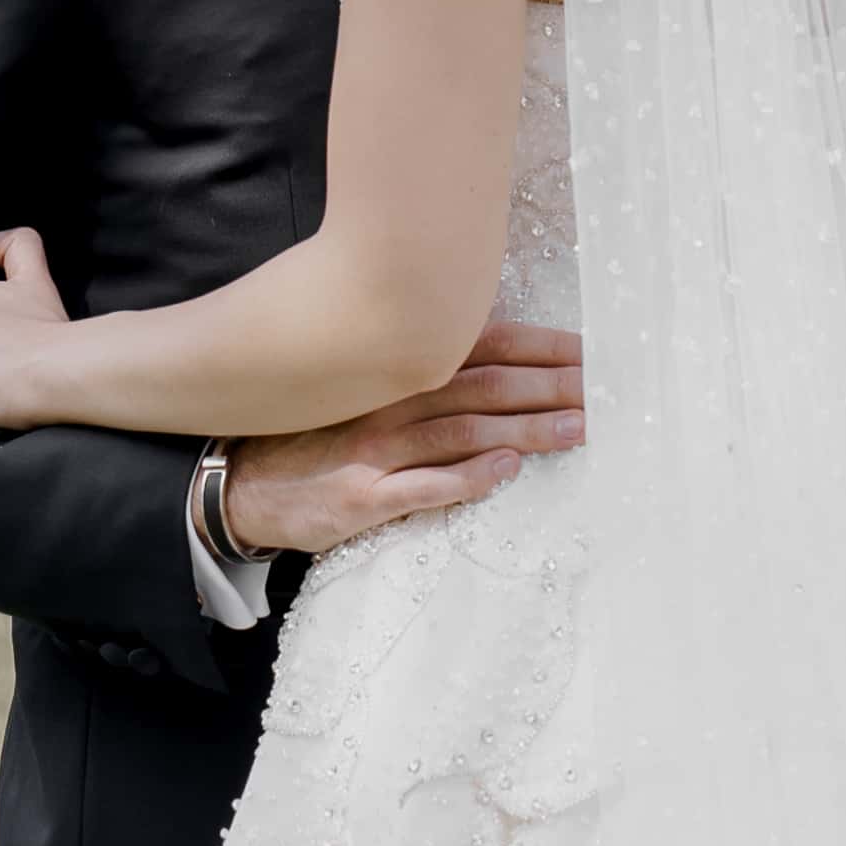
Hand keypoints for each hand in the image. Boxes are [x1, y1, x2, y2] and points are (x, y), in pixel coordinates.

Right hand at [222, 322, 584, 555]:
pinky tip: (506, 472)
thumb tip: (500, 364)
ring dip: (525, 430)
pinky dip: (467, 478)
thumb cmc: (315, 435)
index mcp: (398, 370)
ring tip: (577, 429)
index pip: (483, 347)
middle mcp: (391, 400)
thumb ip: (424, 376)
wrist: (241, 483)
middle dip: (550, 385)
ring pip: (463, 431)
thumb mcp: (365, 391)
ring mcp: (376, 449)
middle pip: (485, 386)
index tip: (591, 352)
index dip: (540, 347)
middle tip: (603, 389)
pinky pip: (423, 486)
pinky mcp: (362, 498)